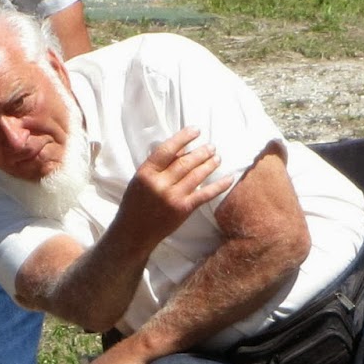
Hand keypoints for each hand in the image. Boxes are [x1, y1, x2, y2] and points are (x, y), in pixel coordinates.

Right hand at [114, 127, 225, 246]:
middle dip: (201, 152)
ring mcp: (173, 197)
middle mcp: (160, 184)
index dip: (183, 137)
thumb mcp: (140, 180)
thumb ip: (158, 165)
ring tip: (217, 157)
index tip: (196, 130)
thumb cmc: (136, 203)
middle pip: (185, 162)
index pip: (167, 150)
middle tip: (211, 147)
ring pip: (197, 175)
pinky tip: (229, 178)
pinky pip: (205, 195)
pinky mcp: (184, 209)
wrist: (134, 232)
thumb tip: (182, 148)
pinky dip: (219, 186)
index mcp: (146, 173)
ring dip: (210, 164)